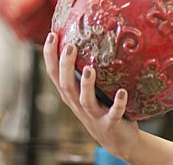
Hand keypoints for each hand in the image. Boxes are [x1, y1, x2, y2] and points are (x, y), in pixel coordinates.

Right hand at [43, 32, 140, 161]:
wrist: (117, 139)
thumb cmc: (101, 107)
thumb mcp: (88, 89)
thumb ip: (84, 68)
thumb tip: (87, 33)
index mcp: (70, 94)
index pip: (54, 74)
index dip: (50, 56)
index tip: (52, 35)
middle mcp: (78, 104)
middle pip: (66, 85)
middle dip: (66, 66)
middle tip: (70, 46)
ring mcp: (94, 114)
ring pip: (86, 100)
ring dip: (87, 85)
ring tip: (90, 69)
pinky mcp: (111, 123)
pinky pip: (114, 113)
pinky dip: (118, 103)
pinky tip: (122, 92)